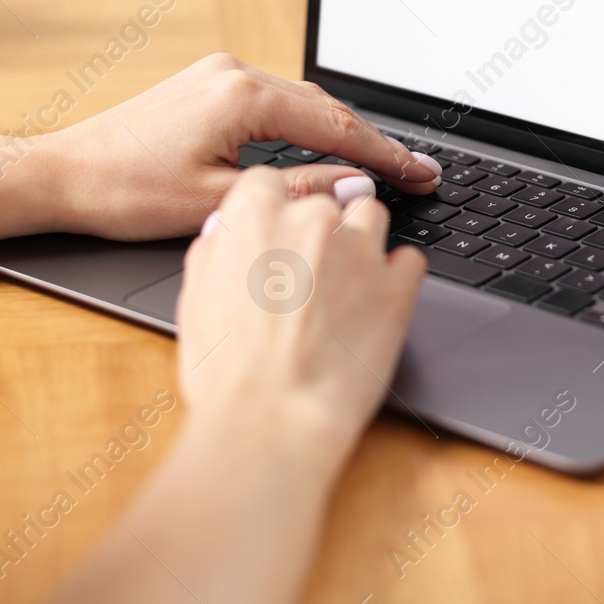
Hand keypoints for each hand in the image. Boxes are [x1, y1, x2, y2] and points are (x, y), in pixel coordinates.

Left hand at [31, 54, 439, 240]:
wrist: (58, 174)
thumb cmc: (124, 192)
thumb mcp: (218, 204)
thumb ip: (295, 192)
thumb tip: (354, 187)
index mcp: (241, 97)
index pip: (336, 126)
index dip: (386, 154)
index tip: (423, 174)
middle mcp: (233, 73)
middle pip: (325, 107)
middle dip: (372, 142)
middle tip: (417, 174)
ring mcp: (217, 74)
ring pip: (300, 102)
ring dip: (341, 132)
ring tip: (382, 165)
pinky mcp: (204, 84)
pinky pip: (273, 101)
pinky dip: (307, 125)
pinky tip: (323, 147)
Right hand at [176, 167, 426, 459]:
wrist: (274, 420)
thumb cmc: (227, 371)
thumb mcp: (195, 299)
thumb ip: (215, 250)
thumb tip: (226, 232)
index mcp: (255, 213)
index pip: (270, 183)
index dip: (273, 213)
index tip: (276, 238)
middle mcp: (312, 218)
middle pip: (322, 202)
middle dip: (317, 234)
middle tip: (305, 282)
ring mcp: (361, 249)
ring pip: (371, 217)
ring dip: (360, 242)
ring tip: (345, 288)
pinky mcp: (400, 285)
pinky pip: (408, 260)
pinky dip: (395, 277)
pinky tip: (374, 307)